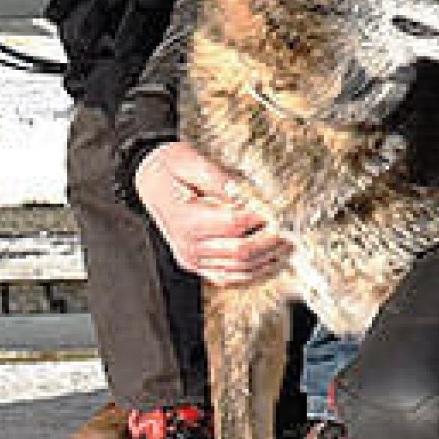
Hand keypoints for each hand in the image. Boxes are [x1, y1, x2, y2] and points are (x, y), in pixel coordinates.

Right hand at [135, 136, 286, 285]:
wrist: (147, 180)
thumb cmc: (169, 167)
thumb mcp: (189, 160)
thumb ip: (216, 177)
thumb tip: (242, 192)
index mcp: (187, 219)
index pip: (234, 224)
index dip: (261, 218)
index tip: (280, 210)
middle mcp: (188, 245)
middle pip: (239, 251)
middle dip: (270, 242)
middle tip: (291, 232)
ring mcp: (191, 258)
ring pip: (237, 271)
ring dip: (266, 262)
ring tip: (287, 249)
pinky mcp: (195, 264)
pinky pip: (226, 278)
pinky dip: (251, 276)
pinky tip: (269, 266)